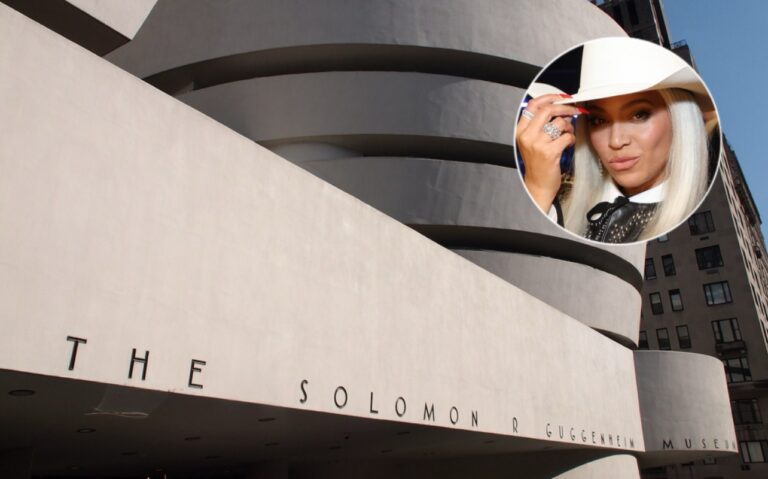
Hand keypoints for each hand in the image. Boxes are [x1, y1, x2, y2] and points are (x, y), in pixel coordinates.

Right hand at [516, 94, 579, 212]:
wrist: (537, 185)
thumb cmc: (537, 164)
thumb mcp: (532, 142)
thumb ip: (541, 125)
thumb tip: (561, 109)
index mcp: (521, 131)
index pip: (533, 105)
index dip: (549, 97)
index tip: (561, 97)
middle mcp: (527, 136)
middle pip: (548, 110)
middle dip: (565, 107)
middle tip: (575, 109)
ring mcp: (537, 144)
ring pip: (560, 123)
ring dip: (569, 127)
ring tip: (567, 134)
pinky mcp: (550, 152)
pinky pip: (567, 136)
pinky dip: (571, 138)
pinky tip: (567, 144)